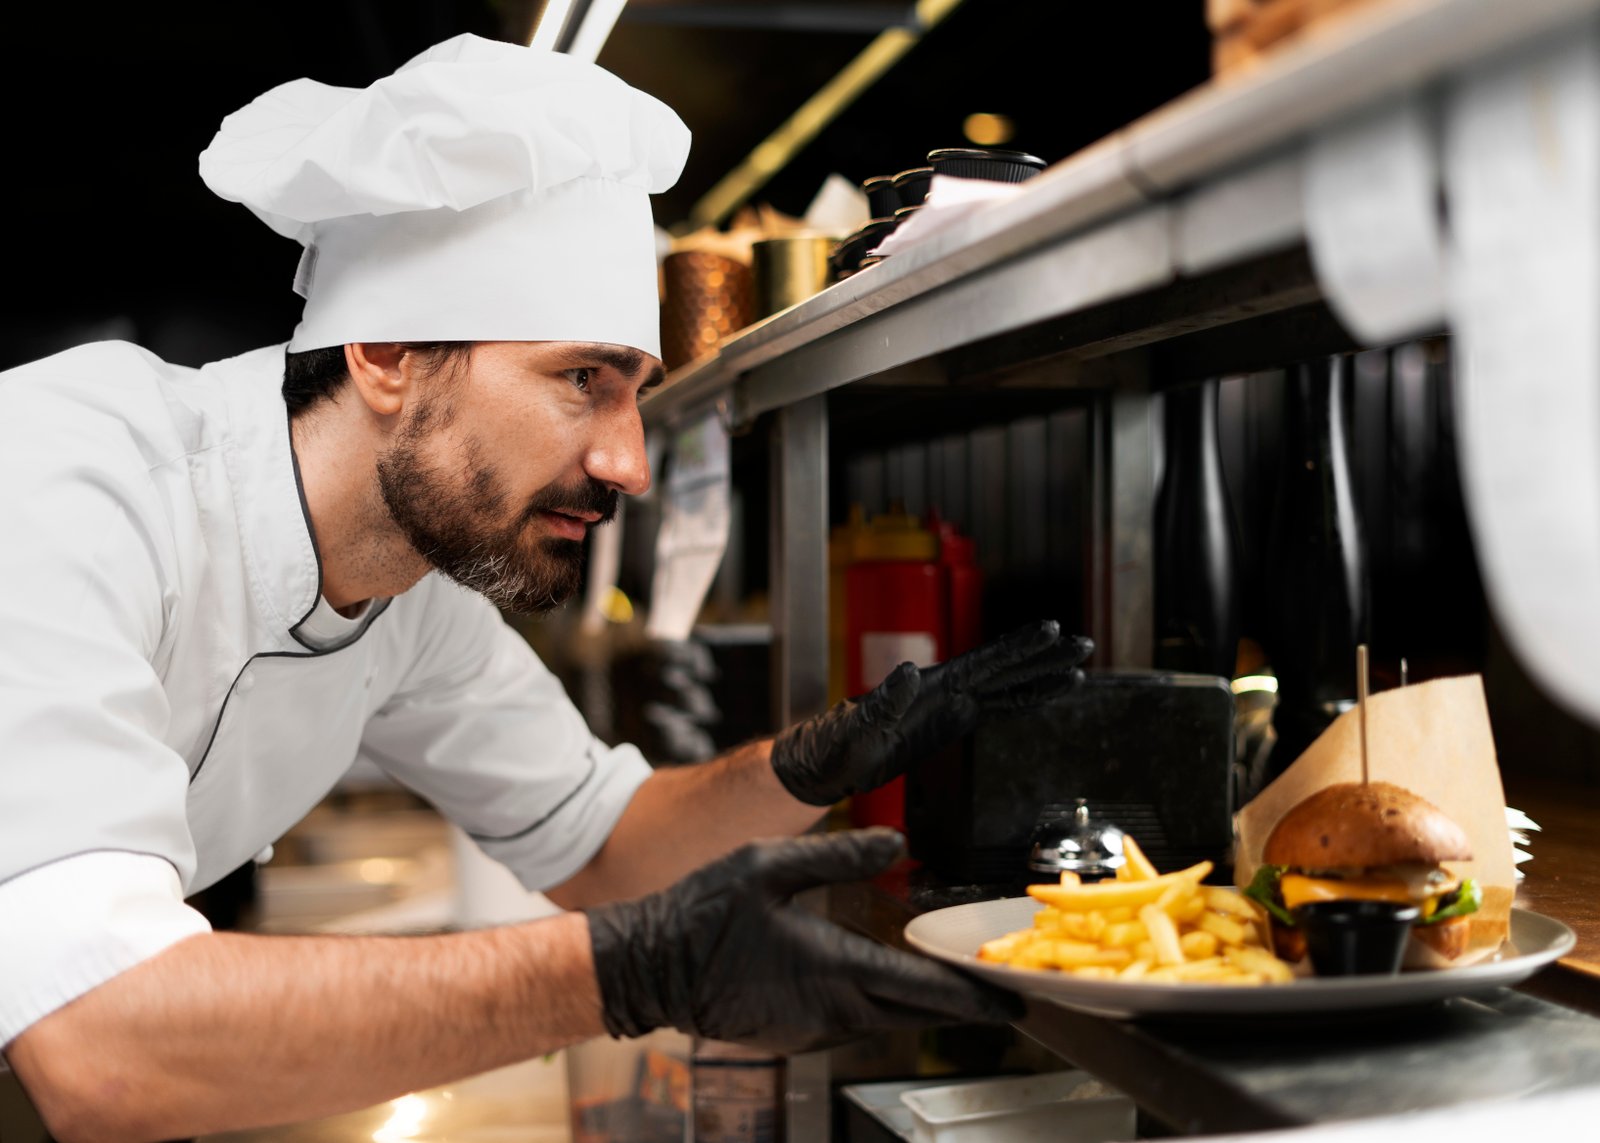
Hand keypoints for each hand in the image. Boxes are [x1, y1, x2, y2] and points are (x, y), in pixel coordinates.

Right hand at [585, 829, 1021, 1054]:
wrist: (649, 966)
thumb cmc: (703, 913)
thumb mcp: (771, 864)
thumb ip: (838, 855)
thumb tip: (897, 845)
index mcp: (832, 966)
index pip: (922, 990)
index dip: (973, 998)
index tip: (1013, 1002)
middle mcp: (830, 1008)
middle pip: (915, 1015)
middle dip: (962, 1007)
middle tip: (1002, 996)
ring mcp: (810, 1028)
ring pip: (885, 1020)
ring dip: (921, 1005)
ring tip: (956, 984)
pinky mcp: (793, 1033)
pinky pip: (853, 1022)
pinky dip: (881, 1006)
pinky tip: (887, 985)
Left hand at [770, 620, 1093, 806]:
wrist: (824, 764)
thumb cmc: (833, 746)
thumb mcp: (857, 728)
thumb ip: (884, 701)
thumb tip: (907, 672)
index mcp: (930, 685)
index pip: (983, 662)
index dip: (1018, 648)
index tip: (1051, 632)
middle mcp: (945, 688)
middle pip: (1004, 667)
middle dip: (1044, 656)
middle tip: (1084, 643)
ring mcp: (950, 704)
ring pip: (1006, 685)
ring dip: (1041, 675)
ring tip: (1080, 667)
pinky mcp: (950, 722)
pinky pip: (997, 708)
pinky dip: (1025, 700)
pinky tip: (1046, 694)